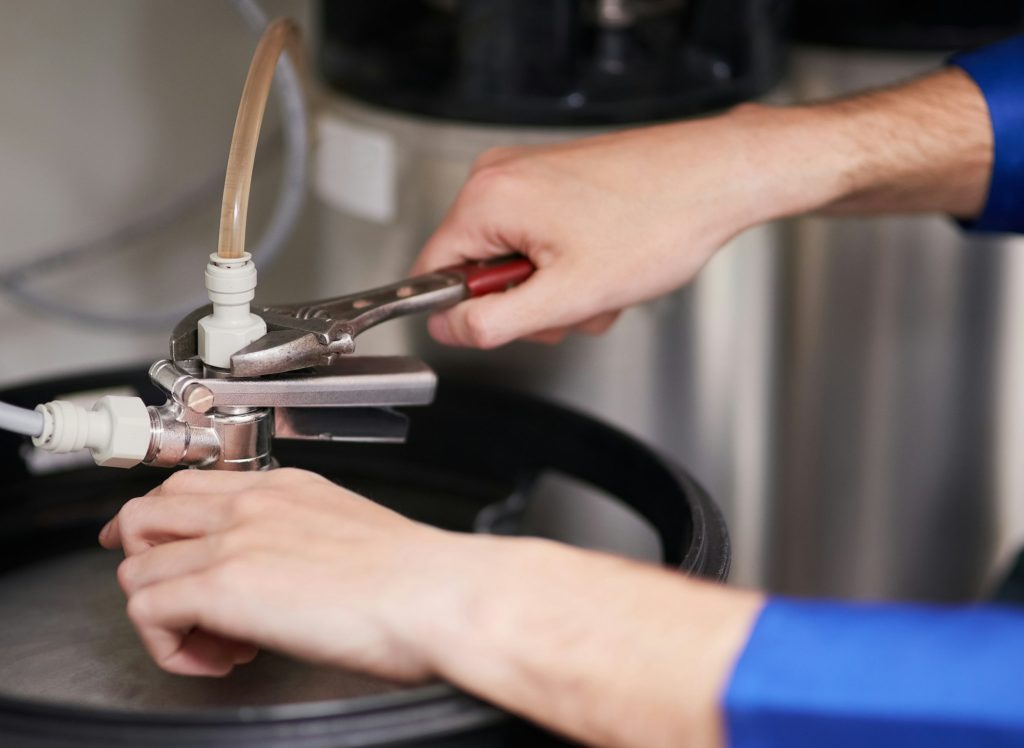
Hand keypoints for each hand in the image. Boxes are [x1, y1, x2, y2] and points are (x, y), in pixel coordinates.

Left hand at [100, 467, 761, 747]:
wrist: (440, 594)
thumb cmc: (420, 577)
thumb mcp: (357, 536)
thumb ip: (310, 543)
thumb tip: (295, 577)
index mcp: (288, 488)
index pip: (193, 485)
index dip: (167, 522)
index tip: (164, 549)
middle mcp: (254, 502)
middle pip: (148, 511)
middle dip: (142, 556)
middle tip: (164, 596)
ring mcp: (235, 538)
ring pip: (138, 565)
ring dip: (163, 612)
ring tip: (215, 641)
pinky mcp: (223, 583)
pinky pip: (146, 611)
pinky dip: (169, 644)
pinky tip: (218, 656)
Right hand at [411, 68, 990, 350]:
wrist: (718, 177)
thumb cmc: (660, 220)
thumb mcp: (567, 296)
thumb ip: (494, 323)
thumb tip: (449, 330)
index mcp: (490, 198)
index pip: (433, 271)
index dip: (467, 313)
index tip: (508, 325)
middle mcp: (502, 176)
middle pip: (478, 269)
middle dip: (526, 304)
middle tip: (573, 304)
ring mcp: (531, 175)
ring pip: (515, 261)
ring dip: (556, 290)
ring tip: (600, 284)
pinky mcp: (557, 181)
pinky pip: (540, 240)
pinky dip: (570, 266)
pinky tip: (607, 267)